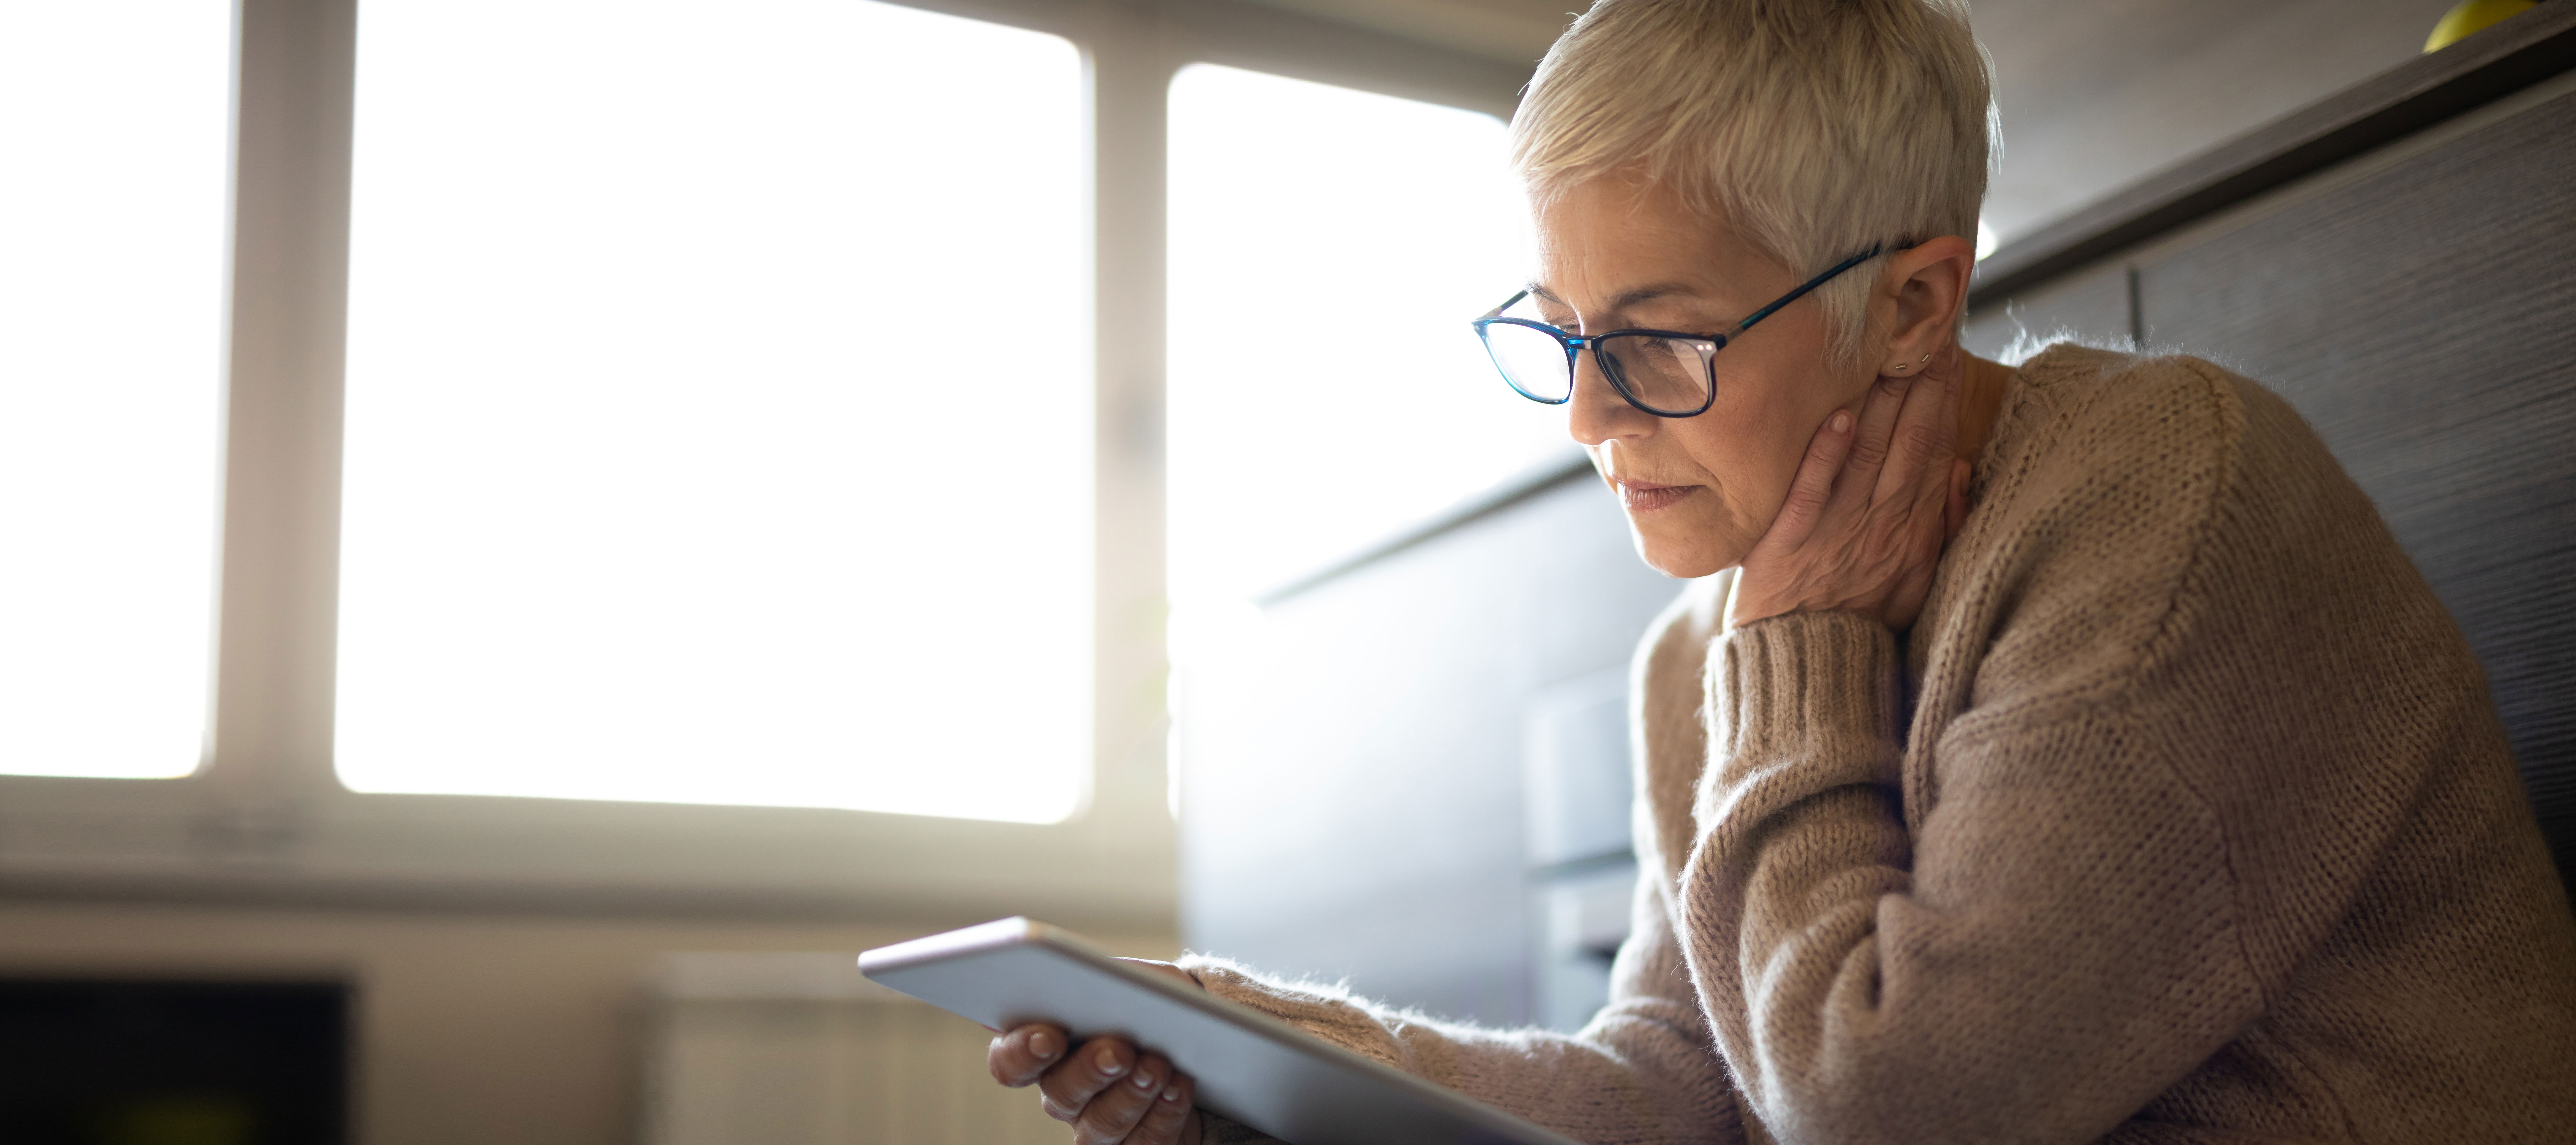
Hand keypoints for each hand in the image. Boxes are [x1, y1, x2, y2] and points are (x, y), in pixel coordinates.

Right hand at [987, 959, 1202, 1143]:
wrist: (1202, 1037)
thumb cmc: (1153, 1003)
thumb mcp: (1134, 979)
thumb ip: (1106, 978)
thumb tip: (1077, 972)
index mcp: (1045, 1047)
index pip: (1010, 1061)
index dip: (1021, 1053)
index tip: (1049, 1037)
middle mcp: (1064, 1092)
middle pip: (1059, 1093)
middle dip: (1090, 1070)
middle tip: (1119, 1050)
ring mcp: (1097, 1125)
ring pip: (1102, 1124)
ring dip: (1132, 1094)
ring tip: (1158, 1067)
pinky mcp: (1136, 1144)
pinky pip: (1143, 1142)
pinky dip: (1164, 1114)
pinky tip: (1178, 1087)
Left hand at [1728, 350, 1970, 630]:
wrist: (1808, 665)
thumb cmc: (1860, 616)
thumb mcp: (1918, 579)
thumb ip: (1943, 526)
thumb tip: (1960, 469)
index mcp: (1912, 529)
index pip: (1935, 449)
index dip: (1944, 398)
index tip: (1949, 350)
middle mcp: (1881, 524)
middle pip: (1910, 443)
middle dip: (1923, 385)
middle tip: (1930, 330)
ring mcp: (1836, 531)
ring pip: (1866, 456)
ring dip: (1880, 404)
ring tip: (1889, 355)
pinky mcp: (1790, 544)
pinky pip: (1811, 493)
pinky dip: (1824, 455)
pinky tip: (1835, 417)